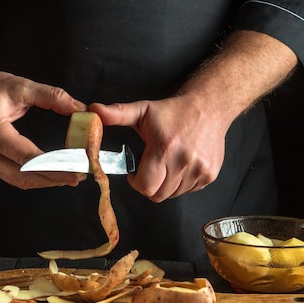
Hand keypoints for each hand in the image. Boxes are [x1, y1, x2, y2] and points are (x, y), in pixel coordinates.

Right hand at [0, 66, 87, 189]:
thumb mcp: (20, 86)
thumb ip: (51, 96)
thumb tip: (79, 108)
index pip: (28, 158)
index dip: (55, 167)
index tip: (76, 169)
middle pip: (24, 176)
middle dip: (53, 179)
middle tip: (78, 176)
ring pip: (18, 180)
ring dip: (44, 181)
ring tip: (68, 176)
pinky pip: (11, 176)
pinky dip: (32, 176)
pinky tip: (50, 173)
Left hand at [89, 95, 226, 201]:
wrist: (209, 107)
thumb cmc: (174, 111)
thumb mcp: (143, 110)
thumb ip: (117, 114)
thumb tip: (93, 110)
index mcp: (165, 148)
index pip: (146, 186)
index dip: (136, 182)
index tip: (135, 172)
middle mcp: (184, 162)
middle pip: (158, 195)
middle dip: (150, 185)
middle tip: (150, 167)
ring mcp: (200, 170)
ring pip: (173, 194)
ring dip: (166, 184)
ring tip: (166, 163)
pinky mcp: (210, 175)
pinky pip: (188, 191)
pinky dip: (181, 183)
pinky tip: (180, 165)